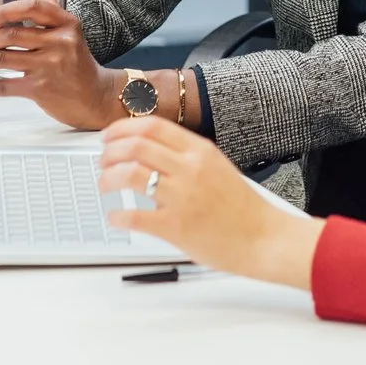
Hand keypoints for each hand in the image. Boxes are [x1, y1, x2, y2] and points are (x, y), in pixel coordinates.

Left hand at [0, 0, 123, 127]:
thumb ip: (48, 4)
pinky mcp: (41, 89)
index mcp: (66, 23)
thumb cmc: (78, 61)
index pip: (32, 7)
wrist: (95, 96)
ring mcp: (50, 66)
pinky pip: (6, 86)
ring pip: (4, 59)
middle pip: (11, 35)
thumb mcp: (69, 29)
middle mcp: (60, 43)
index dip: (5, 10)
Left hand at [99, 118, 322, 289]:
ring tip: (104, 184)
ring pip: (131, 174)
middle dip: (111, 151)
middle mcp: (190, 169)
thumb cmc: (241, 207)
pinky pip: (136, 216)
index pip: (152, 127)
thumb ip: (188, 157)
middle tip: (102, 159)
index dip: (122, 129)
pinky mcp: (175, 226)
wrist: (263, 237)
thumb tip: (152, 151)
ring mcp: (182, 197)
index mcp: (200, 151)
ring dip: (109, 177)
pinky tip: (115, 216)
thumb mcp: (217, 167)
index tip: (109, 136)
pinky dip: (118, 215)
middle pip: (137, 146)